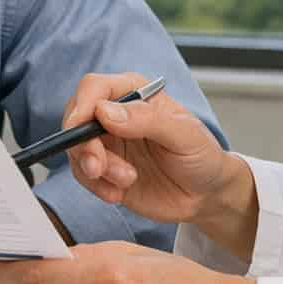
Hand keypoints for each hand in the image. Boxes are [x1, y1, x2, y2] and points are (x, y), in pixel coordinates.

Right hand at [62, 73, 234, 223]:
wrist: (205, 195)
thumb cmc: (201, 155)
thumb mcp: (184, 134)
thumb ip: (147, 120)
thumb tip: (105, 112)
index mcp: (134, 93)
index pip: (94, 88)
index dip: (82, 106)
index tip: (80, 127)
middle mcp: (115, 115)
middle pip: (76, 118)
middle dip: (83, 145)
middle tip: (98, 168)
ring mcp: (108, 144)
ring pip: (77, 149)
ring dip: (95, 170)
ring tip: (127, 181)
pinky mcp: (104, 171)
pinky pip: (83, 176)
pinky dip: (97, 187)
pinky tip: (119, 193)